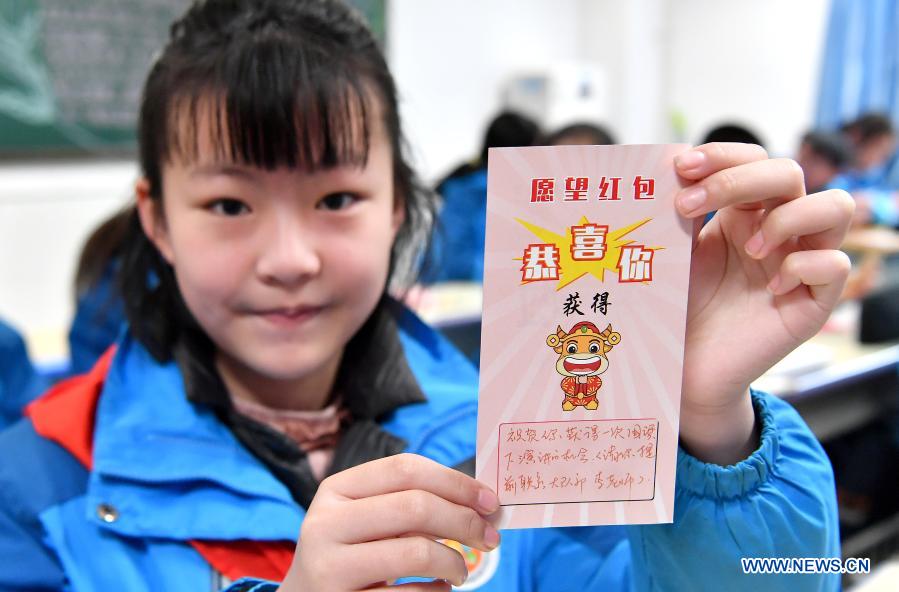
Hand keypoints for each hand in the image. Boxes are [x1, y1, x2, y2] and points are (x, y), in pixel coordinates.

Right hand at [278, 453, 500, 591]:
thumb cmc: (352, 554)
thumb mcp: (366, 518)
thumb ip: (410, 503)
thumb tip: (482, 503)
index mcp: (336, 490)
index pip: (404, 468)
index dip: (455, 481)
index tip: (490, 501)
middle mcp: (326, 524)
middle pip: (415, 506)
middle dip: (464, 521)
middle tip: (490, 537)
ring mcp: (329, 568)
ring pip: (416, 553)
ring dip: (455, 561)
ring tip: (461, 570)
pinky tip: (441, 590)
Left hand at [673, 143, 852, 464]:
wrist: (681, 368)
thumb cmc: (675, 308)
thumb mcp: (671, 253)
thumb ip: (676, 211)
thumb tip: (667, 160)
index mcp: (741, 212)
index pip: (752, 158)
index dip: (722, 155)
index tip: (679, 168)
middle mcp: (776, 231)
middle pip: (788, 172)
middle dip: (737, 179)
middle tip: (687, 206)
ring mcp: (799, 263)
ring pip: (835, 206)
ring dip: (787, 216)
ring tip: (746, 247)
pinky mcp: (813, 302)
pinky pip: (835, 265)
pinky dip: (806, 264)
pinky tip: (771, 284)